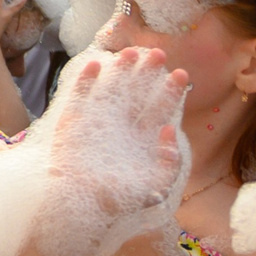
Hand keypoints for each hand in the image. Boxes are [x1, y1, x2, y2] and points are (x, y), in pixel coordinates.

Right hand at [44, 47, 188, 225]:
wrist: (78, 205)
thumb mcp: (156, 186)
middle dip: (148, 72)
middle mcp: (121, 127)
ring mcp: (97, 122)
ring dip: (120, 70)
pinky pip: (79, 96)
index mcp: (142, 140)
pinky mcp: (73, 122)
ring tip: (131, 50)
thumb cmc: (117, 200)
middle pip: (138, 93)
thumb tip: (170, 128)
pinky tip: (96, 65)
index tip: (182, 75)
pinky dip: (85, 80)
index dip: (171, 92)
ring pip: (111, 88)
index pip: (161, 109)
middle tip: (159, 53)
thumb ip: (170, 161)